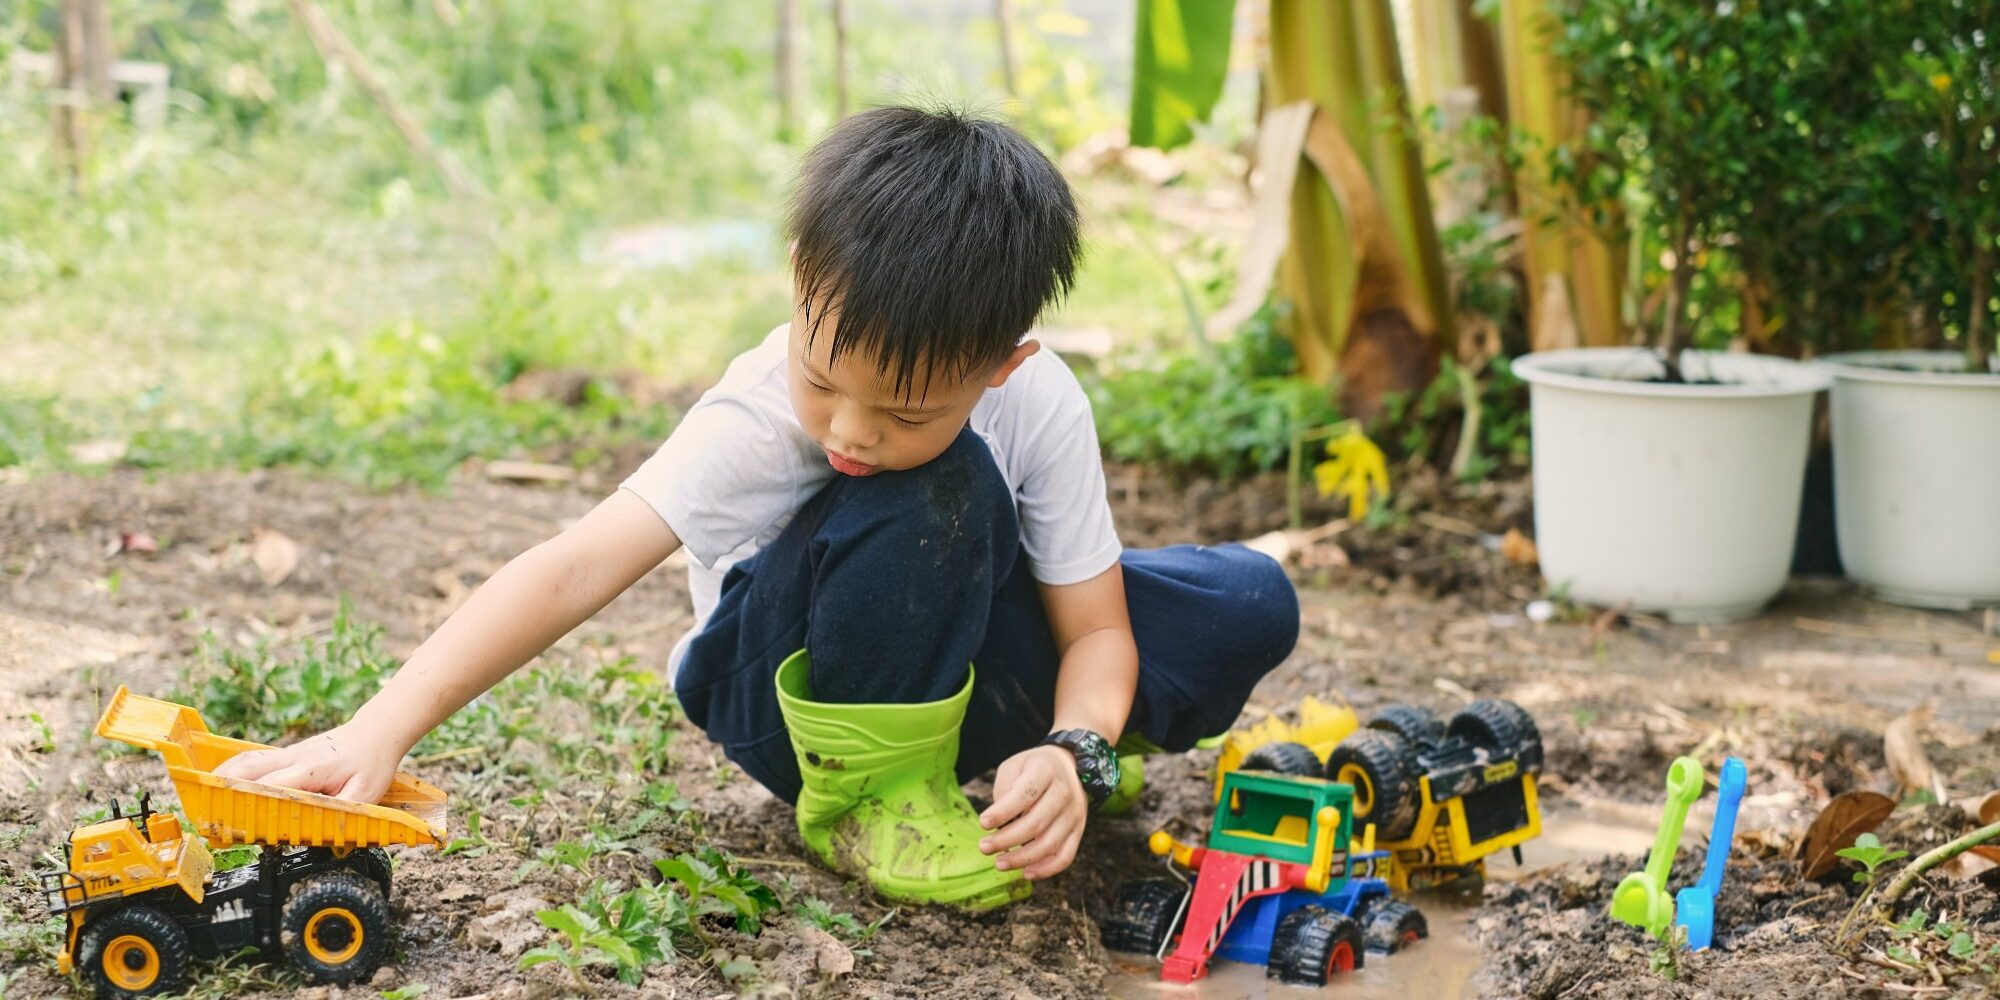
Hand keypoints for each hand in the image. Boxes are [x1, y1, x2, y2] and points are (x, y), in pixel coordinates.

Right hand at [210, 721, 402, 802]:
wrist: (377, 733)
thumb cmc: (372, 764)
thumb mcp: (367, 793)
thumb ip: (344, 812)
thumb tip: (325, 833)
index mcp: (312, 770)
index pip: (270, 786)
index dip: (247, 801)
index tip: (227, 819)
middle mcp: (294, 758)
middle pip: (248, 769)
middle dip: (222, 788)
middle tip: (204, 812)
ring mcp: (289, 753)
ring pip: (247, 760)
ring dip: (222, 776)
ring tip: (200, 796)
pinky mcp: (288, 753)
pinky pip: (255, 758)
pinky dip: (233, 769)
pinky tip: (220, 780)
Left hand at [977, 744, 1087, 880]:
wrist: (1067, 766)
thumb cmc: (1033, 768)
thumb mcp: (1015, 766)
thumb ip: (1005, 789)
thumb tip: (998, 822)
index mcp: (1046, 771)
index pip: (1025, 795)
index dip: (1003, 812)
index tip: (983, 823)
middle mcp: (1065, 793)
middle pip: (1036, 823)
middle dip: (1007, 840)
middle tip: (984, 848)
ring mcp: (1074, 814)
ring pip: (1049, 844)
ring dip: (1022, 858)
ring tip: (999, 863)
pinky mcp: (1078, 831)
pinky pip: (1065, 856)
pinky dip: (1046, 869)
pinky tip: (1026, 873)